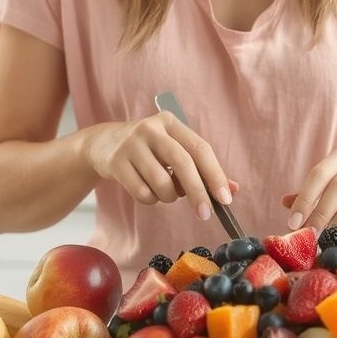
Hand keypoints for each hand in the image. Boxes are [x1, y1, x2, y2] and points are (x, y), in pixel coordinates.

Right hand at [86, 112, 235, 220]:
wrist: (104, 144)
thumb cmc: (150, 151)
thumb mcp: (174, 150)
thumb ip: (202, 168)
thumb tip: (232, 190)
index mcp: (171, 123)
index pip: (200, 148)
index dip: (215, 174)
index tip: (226, 199)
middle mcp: (151, 129)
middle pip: (182, 163)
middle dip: (197, 192)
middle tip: (205, 214)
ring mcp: (131, 144)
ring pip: (161, 183)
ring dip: (168, 196)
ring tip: (163, 190)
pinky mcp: (116, 162)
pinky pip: (142, 193)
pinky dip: (150, 199)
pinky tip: (145, 188)